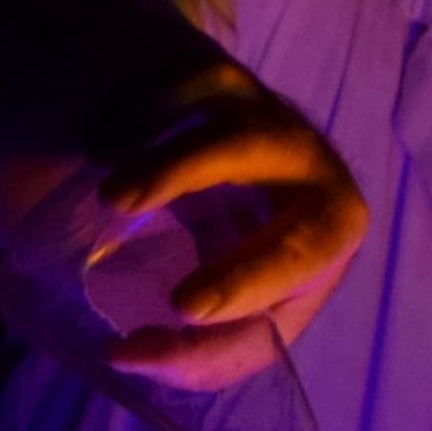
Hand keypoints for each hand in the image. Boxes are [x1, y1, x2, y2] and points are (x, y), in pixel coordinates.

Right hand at [97, 63, 368, 389]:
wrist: (116, 100)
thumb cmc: (153, 214)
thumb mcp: (152, 281)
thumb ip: (155, 316)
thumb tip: (130, 355)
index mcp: (306, 250)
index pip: (284, 316)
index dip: (219, 348)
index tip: (129, 351)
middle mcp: (308, 186)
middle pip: (331, 225)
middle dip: (263, 271)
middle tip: (186, 305)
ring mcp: (270, 124)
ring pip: (253, 143)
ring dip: (188, 172)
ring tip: (114, 199)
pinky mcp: (220, 75)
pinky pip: (198, 91)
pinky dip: (145, 119)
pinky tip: (100, 148)